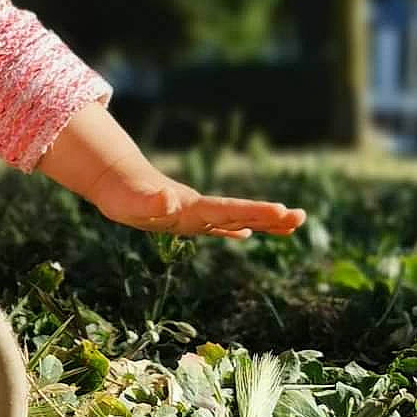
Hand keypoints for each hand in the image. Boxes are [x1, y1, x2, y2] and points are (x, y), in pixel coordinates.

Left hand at [87, 166, 305, 239]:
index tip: (282, 210)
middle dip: (271, 217)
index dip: (255, 212)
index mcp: (193, 208)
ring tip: (293, 223)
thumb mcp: (133, 202)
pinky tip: (248, 234)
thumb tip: (168, 199)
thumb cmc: (122, 196)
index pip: (230, 211)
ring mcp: (196, 214)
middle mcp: (200, 210)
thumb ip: (152, 200)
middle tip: (302, 217)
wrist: (114, 182)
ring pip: (236, 218)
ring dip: (263, 222)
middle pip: (241, 213)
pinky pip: (218, 225)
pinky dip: (235, 229)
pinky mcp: (187, 218)